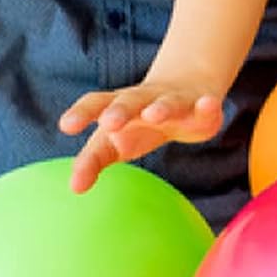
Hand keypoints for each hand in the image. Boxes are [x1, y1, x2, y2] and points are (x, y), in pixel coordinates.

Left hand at [58, 81, 224, 193]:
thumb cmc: (137, 122)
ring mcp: (175, 100)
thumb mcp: (112, 141)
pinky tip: (209, 104)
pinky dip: (207, 105)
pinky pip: (206, 105)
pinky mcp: (202, 106)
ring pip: (168, 102)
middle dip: (120, 110)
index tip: (67, 125)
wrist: (184, 88)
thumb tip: (74, 187)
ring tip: (154, 114)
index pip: (97, 103)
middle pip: (130, 101)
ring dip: (161, 107)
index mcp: (118, 106)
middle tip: (108, 122)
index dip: (83, 113)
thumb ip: (92, 161)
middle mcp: (145, 99)